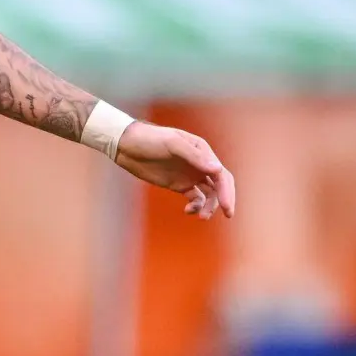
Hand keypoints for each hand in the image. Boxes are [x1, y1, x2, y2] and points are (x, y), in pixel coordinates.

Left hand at [114, 122, 236, 219]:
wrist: (127, 146)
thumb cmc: (149, 139)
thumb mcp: (171, 144)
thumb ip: (194, 156)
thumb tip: (217, 169)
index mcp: (202, 150)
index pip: (221, 173)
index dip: (227, 190)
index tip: (227, 206)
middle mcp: (199, 163)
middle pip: (220, 184)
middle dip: (225, 199)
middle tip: (228, 214)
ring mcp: (190, 174)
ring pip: (209, 194)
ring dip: (209, 206)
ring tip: (200, 216)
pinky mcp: (179, 185)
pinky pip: (195, 198)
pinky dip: (195, 206)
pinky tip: (187, 211)